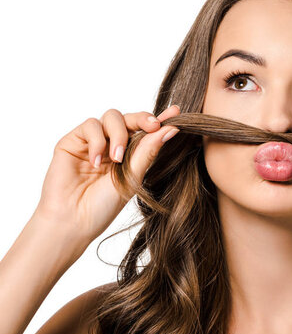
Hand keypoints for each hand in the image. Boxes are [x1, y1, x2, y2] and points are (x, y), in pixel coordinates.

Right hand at [33, 105, 180, 247]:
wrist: (74, 221)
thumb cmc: (104, 205)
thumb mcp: (133, 177)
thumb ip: (149, 151)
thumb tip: (172, 129)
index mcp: (131, 154)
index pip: (147, 131)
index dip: (160, 119)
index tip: (176, 112)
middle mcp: (113, 144)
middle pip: (130, 118)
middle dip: (143, 119)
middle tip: (153, 126)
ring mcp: (93, 142)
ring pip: (112, 116)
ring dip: (119, 135)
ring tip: (116, 159)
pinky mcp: (73, 141)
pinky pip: (90, 125)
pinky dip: (97, 141)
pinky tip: (96, 162)